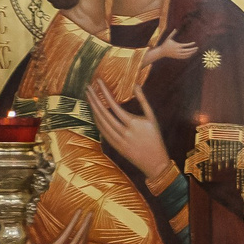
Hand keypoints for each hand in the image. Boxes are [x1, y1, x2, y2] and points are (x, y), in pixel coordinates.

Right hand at [30, 209, 91, 243]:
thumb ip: (25, 236)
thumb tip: (22, 221)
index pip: (66, 232)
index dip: (74, 221)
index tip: (80, 211)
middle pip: (77, 239)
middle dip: (85, 225)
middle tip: (91, 214)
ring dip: (86, 235)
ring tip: (89, 223)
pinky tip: (85, 240)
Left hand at [87, 76, 173, 190]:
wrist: (154, 162)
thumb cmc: (155, 137)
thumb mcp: (152, 118)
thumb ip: (143, 100)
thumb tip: (136, 85)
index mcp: (133, 123)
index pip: (114, 105)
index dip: (105, 92)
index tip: (99, 82)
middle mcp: (124, 132)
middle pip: (104, 113)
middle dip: (94, 99)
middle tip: (88, 88)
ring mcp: (118, 140)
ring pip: (101, 123)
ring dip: (93, 109)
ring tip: (89, 97)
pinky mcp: (115, 146)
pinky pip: (102, 132)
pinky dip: (97, 121)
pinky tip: (94, 113)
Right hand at [146, 26, 198, 65]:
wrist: (162, 52)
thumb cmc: (165, 44)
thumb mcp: (168, 38)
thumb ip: (172, 33)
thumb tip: (175, 28)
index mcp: (177, 46)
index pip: (186, 45)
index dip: (190, 44)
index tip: (194, 43)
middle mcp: (178, 50)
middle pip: (188, 51)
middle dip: (193, 49)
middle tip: (197, 48)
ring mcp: (178, 54)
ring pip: (186, 54)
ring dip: (191, 53)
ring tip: (195, 50)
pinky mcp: (177, 57)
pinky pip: (184, 57)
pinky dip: (188, 56)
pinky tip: (191, 54)